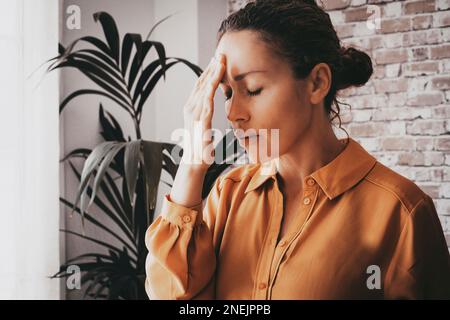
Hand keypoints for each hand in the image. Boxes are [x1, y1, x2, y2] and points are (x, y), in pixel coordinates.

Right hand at [180, 54, 225, 170]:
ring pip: (205, 86)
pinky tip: (218, 75)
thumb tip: (210, 109)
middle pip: (201, 82)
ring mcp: (195, 112)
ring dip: (213, 72)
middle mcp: (190, 108)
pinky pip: (208, 97)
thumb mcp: (203, 128)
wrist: (194, 162)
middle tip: (219, 53)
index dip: (207, 73)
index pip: (199, 86)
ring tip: (221, 59)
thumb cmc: (201, 148)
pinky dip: (213, 84)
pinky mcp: (201, 118)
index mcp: (190, 109)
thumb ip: (205, 117)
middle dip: (210, 67)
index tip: (216, 61)